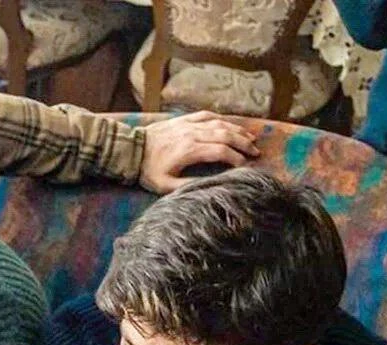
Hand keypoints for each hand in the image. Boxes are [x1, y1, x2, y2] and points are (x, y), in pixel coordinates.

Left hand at [139, 111, 258, 193]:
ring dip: (236, 130)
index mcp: (189, 150)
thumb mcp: (165, 185)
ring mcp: (188, 124)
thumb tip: (209, 186)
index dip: (236, 158)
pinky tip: (229, 124)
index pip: (220, 152)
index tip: (244, 166)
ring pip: (219, 123)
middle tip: (255, 151)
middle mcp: (192, 134)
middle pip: (225, 135)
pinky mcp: (183, 119)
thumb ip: (188, 185)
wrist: (131, 150)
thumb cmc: (147, 171)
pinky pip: (206, 115)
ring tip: (250, 138)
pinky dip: (221, 119)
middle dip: (243, 143)